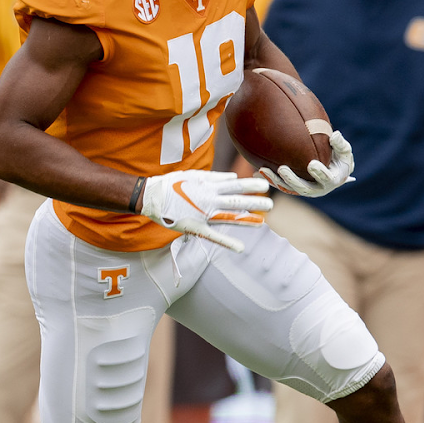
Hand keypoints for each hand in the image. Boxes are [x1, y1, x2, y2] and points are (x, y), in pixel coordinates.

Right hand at [139, 170, 271, 251]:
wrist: (152, 196)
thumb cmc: (172, 184)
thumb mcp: (194, 175)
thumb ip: (215, 177)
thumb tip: (233, 177)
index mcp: (208, 186)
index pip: (235, 185)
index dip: (250, 185)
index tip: (264, 184)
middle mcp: (208, 199)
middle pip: (235, 200)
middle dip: (254, 202)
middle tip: (270, 203)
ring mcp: (203, 213)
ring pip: (228, 216)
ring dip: (246, 219)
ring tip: (262, 222)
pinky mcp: (196, 226)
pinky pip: (213, 235)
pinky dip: (227, 242)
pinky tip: (240, 248)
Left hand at [260, 130, 354, 197]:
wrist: (332, 169)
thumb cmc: (340, 158)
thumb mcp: (344, 151)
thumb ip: (340, 144)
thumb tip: (336, 135)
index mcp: (333, 180)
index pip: (326, 178)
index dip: (320, 173)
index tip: (312, 164)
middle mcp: (318, 189)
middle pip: (303, 187)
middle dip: (292, 179)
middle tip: (283, 169)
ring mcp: (304, 190)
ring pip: (288, 188)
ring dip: (275, 180)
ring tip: (264, 169)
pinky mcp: (294, 188)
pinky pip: (280, 185)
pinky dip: (270, 179)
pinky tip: (257, 171)